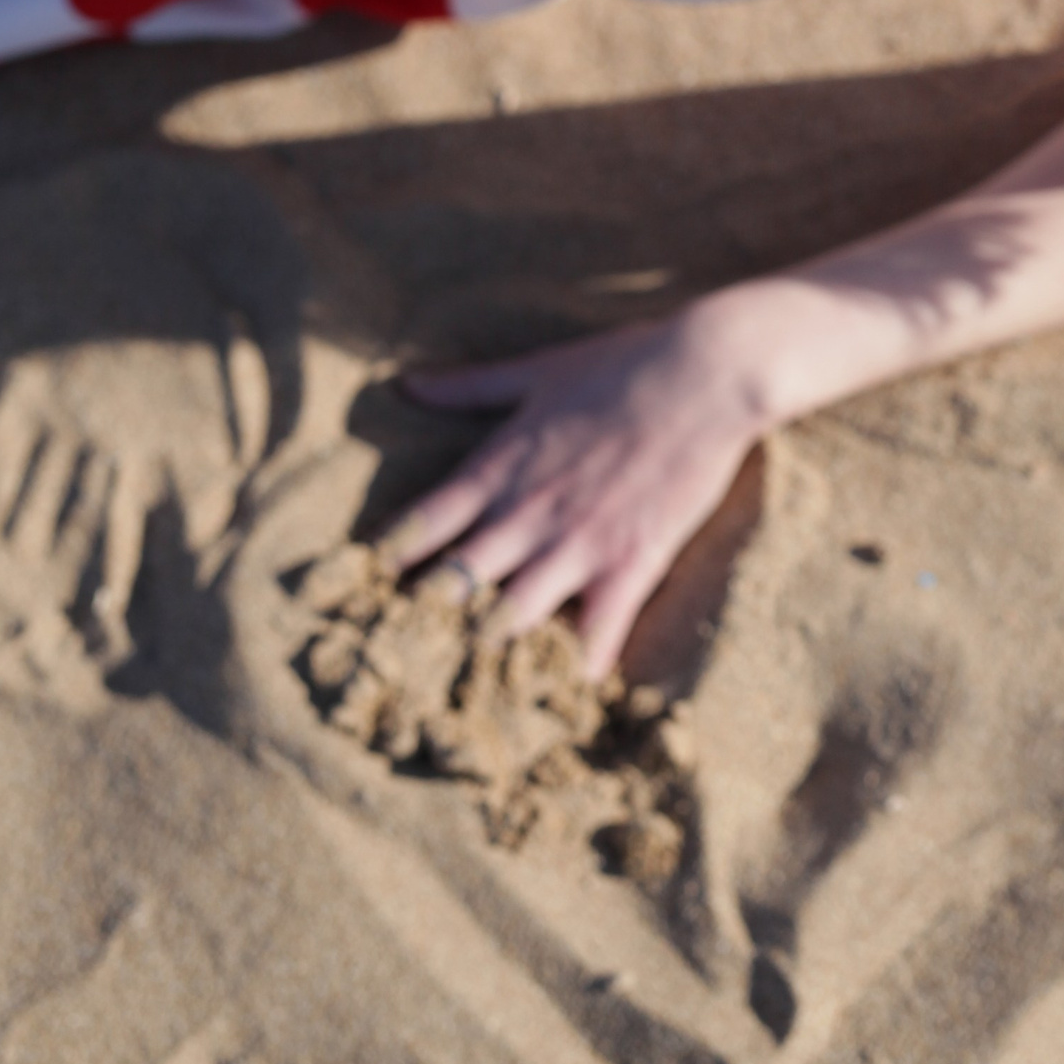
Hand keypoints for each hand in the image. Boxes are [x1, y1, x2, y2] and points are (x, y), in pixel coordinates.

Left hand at [380, 309, 762, 678]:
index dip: (385, 562)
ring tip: (460, 695)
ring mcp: (577, 544)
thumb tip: (405, 383)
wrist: (706, 372)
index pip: (420, 525)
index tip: (357, 592)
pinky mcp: (630, 564)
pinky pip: (596, 635)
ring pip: (509, 620)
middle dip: (421, 624)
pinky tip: (563, 700)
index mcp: (497, 466)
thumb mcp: (536, 371)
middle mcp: (525, 513)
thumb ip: (468, 387)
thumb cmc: (621, 363)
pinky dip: (577, 669)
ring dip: (485, 654)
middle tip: (396, 661)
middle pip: (451, 586)